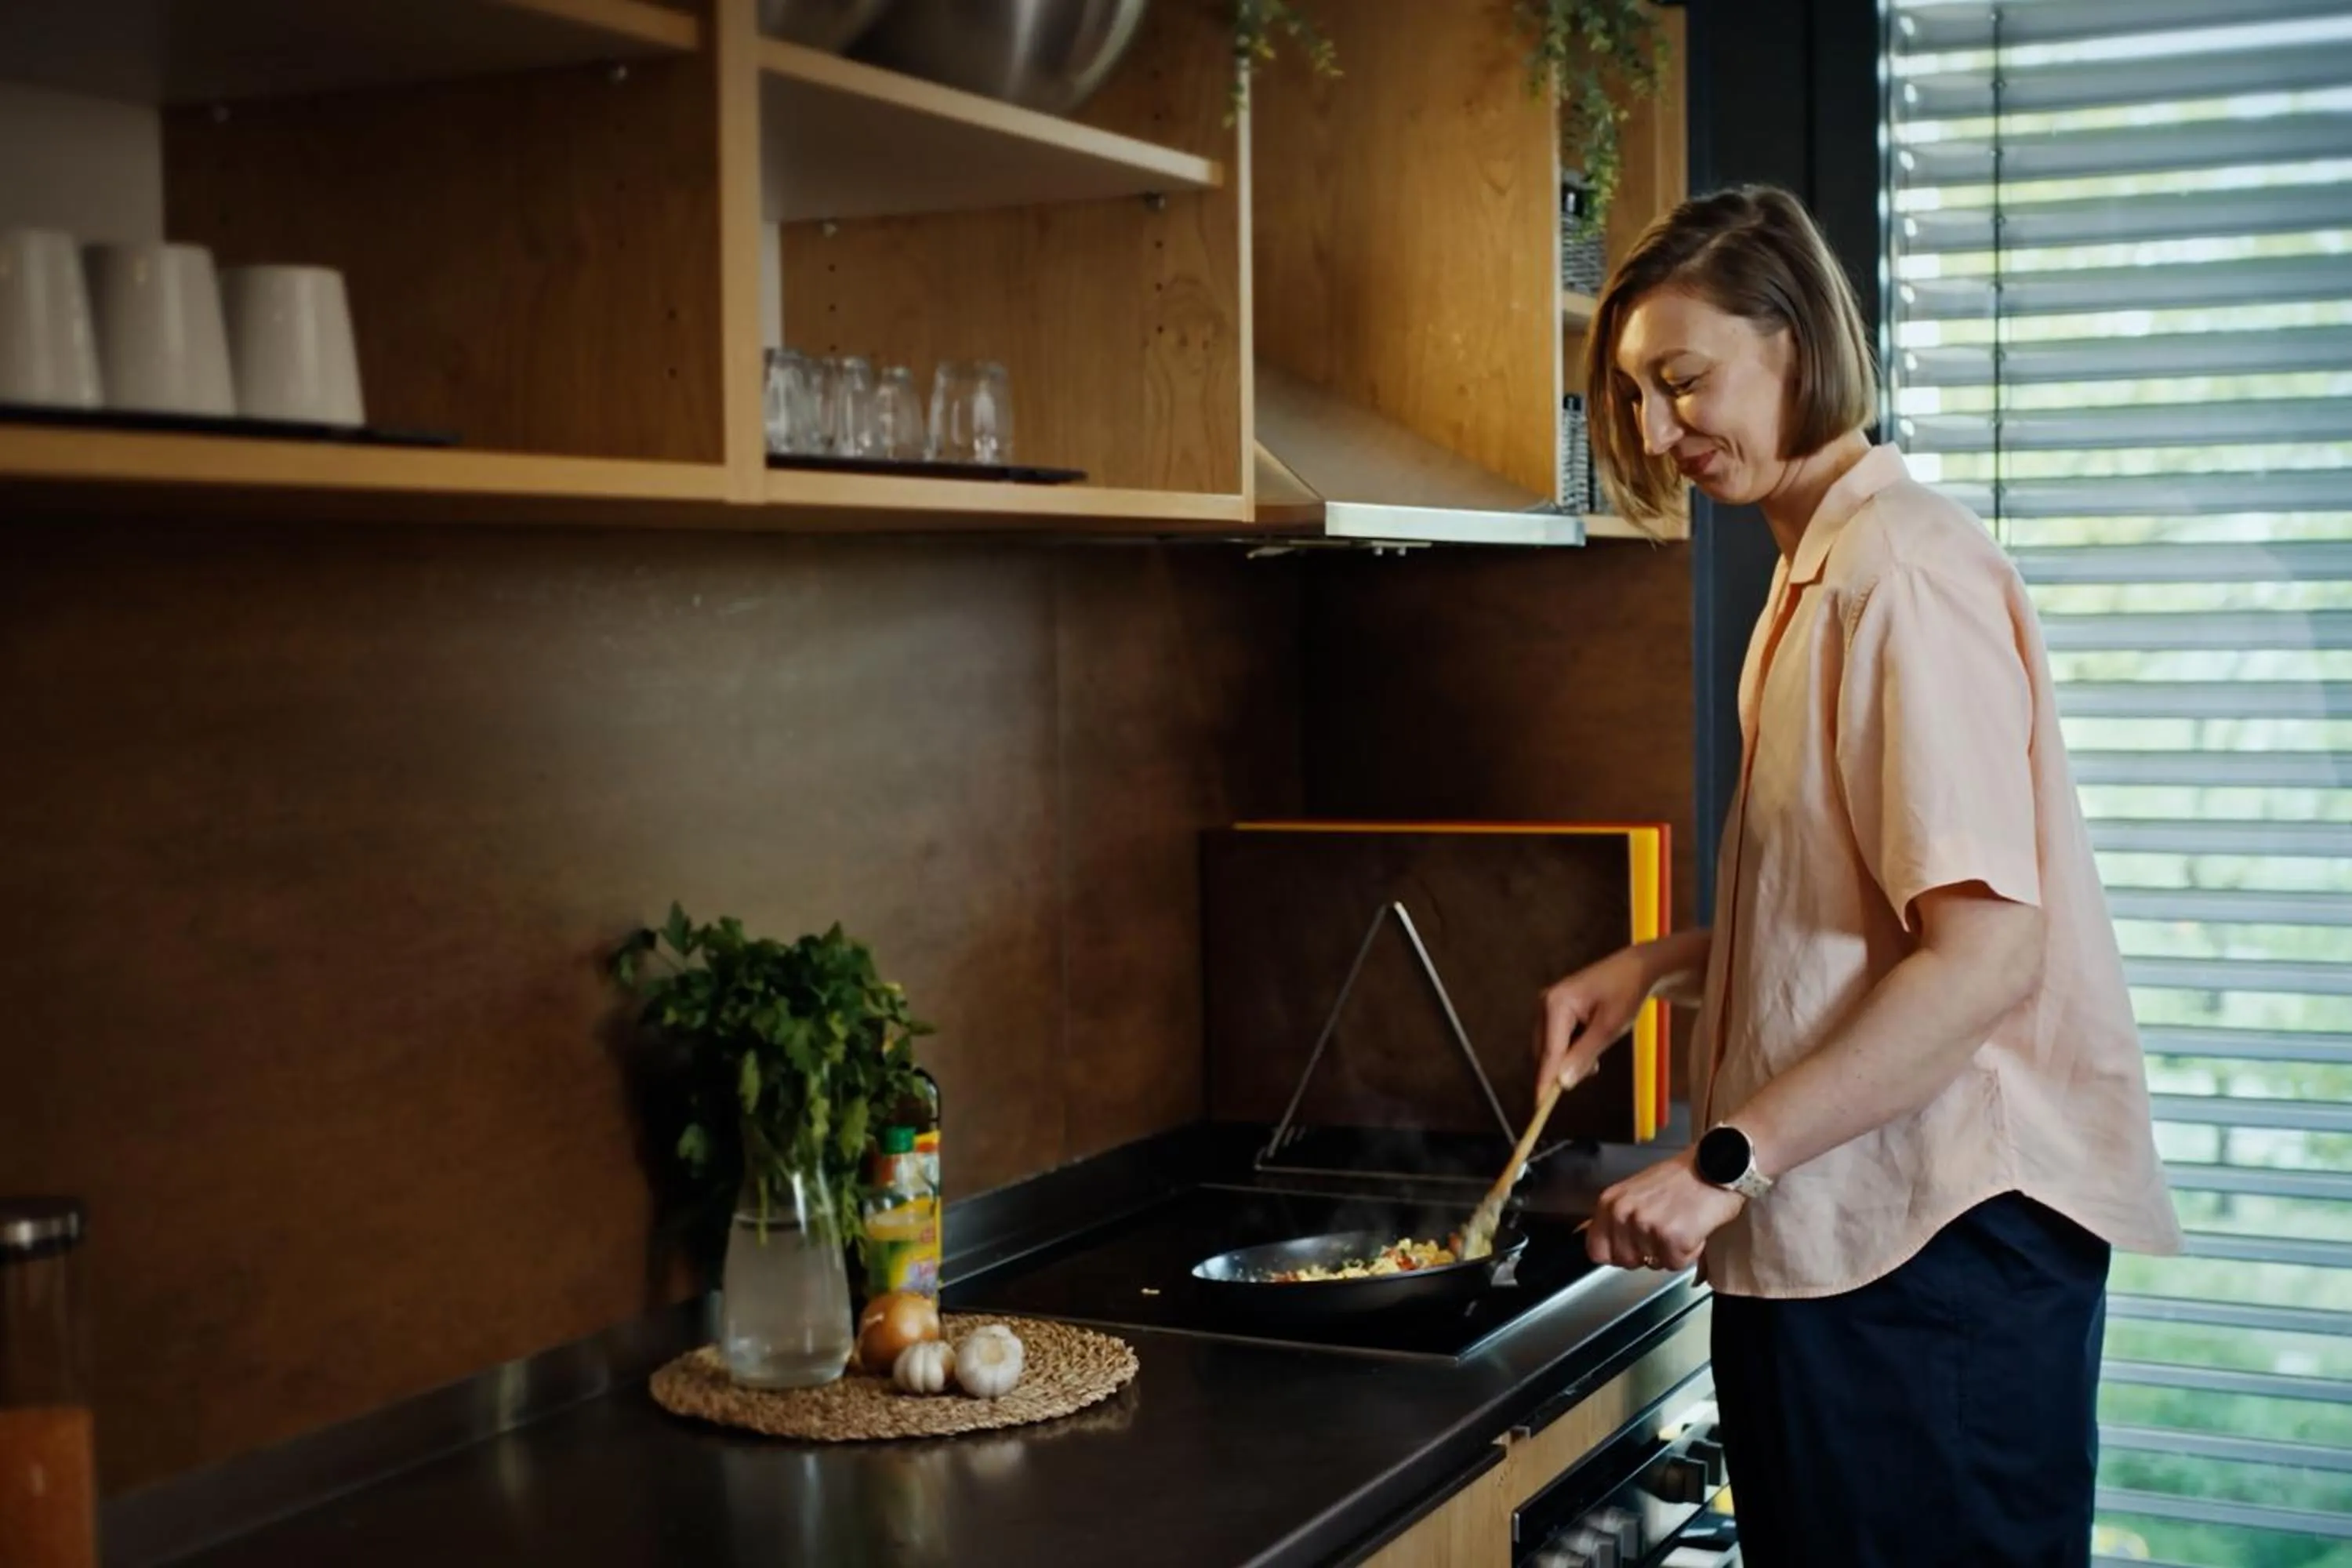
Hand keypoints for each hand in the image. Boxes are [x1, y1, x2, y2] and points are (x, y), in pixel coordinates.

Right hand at [1534, 945, 1652, 1094]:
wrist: (1638, 969)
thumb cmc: (1626, 994)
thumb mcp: (1609, 1028)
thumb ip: (1584, 1056)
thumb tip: (1562, 1084)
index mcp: (1555, 1004)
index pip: (1549, 1053)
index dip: (1545, 1082)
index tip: (1539, 1108)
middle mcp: (1545, 1004)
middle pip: (1545, 1053)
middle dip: (1563, 1068)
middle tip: (1592, 1071)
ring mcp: (1549, 1006)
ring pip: (1551, 1049)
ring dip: (1569, 1059)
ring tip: (1597, 1054)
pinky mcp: (1557, 1010)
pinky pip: (1557, 1040)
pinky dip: (1571, 1050)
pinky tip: (1591, 1044)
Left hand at [1585, 1150, 1745, 1270]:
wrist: (1716, 1166)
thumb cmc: (1682, 1179)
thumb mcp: (1636, 1193)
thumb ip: (1617, 1217)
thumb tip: (1592, 1239)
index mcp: (1610, 1202)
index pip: (1595, 1250)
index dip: (1617, 1254)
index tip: (1634, 1245)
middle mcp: (1623, 1213)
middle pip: (1626, 1262)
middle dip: (1648, 1253)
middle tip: (1666, 1227)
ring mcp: (1646, 1225)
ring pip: (1654, 1264)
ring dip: (1671, 1251)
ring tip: (1681, 1223)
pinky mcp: (1672, 1237)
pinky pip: (1677, 1264)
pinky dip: (1690, 1252)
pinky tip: (1694, 1227)